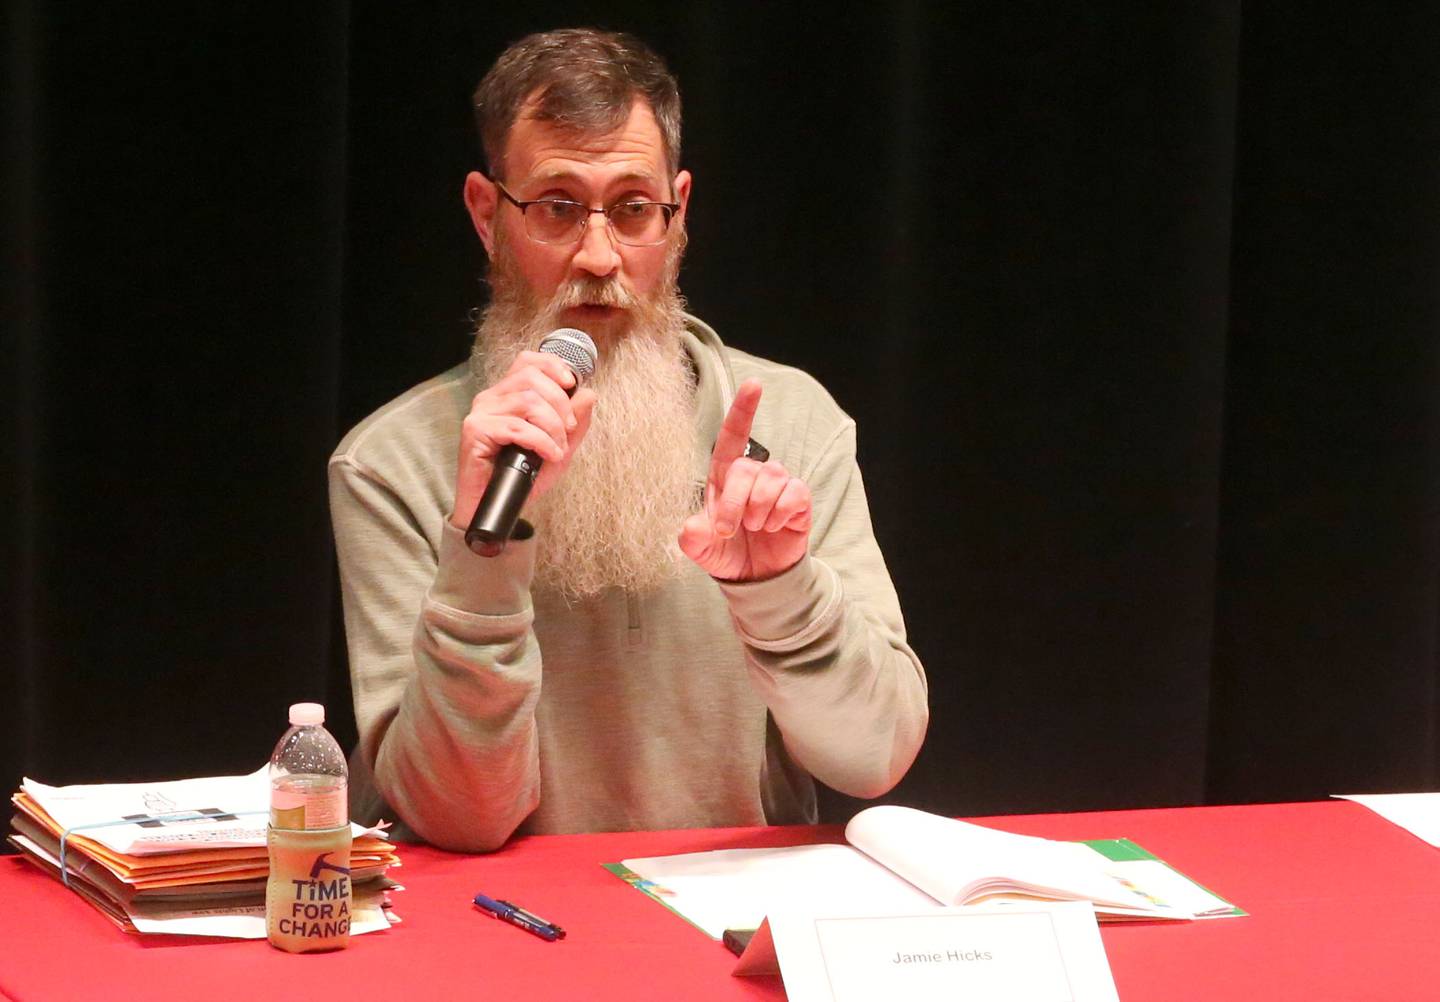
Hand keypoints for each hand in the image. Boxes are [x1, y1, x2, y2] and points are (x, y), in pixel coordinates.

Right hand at [449, 351, 597, 529]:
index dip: (553, 366)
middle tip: (567, 431)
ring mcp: (481, 413)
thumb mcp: (560, 448)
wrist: (498, 509)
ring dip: (552, 427)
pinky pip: (517, 427)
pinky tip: (549, 455)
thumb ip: (575, 423)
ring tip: (557, 449)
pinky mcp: (475, 430)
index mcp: (508, 394)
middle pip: (532, 377)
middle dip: (560, 404)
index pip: (529, 362)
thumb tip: (589, 393)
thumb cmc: (522, 478)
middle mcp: (492, 398)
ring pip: (527, 400)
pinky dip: (541, 442)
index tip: (572, 384)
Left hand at [679, 379, 811, 580]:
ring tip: (755, 529)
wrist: (757, 578)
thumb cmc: (727, 553)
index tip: (754, 385)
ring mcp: (778, 485)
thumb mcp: (702, 550)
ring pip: (771, 479)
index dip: (743, 409)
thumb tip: (692, 529)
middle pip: (746, 468)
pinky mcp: (798, 500)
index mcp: (725, 476)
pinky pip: (793, 493)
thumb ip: (693, 539)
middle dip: (734, 502)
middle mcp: (753, 475)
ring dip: (758, 510)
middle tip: (728, 530)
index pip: (733, 436)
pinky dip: (780, 513)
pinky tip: (775, 526)